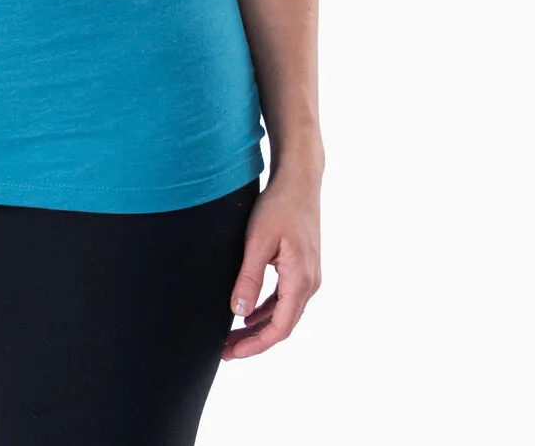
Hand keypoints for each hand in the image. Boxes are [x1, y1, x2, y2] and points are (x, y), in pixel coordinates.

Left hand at [221, 162, 321, 360]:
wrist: (299, 181)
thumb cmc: (278, 206)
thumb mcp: (257, 241)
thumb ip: (249, 278)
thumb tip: (238, 312)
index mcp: (301, 281)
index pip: (279, 327)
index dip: (255, 344)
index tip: (231, 352)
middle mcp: (309, 283)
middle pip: (281, 325)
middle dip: (253, 340)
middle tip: (225, 350)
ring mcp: (308, 276)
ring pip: (283, 312)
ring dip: (258, 326)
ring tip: (231, 336)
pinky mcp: (302, 267)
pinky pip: (284, 298)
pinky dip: (266, 309)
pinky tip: (247, 312)